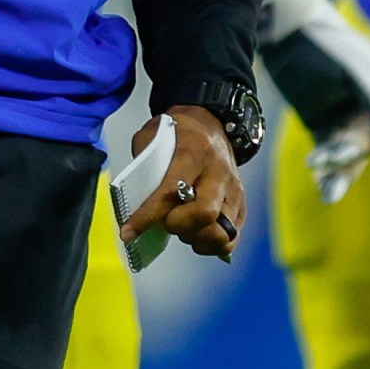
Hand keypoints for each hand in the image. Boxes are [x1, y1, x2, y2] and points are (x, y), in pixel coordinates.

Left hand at [118, 107, 243, 261]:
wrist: (212, 125)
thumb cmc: (179, 133)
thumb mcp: (153, 136)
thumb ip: (143, 166)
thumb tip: (132, 202)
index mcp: (194, 152)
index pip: (171, 190)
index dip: (148, 216)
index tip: (128, 232)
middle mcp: (219, 173)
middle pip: (204, 213)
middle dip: (179, 225)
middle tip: (166, 221)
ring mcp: (233, 191)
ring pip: (221, 232)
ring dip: (196, 238)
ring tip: (182, 227)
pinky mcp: (241, 205)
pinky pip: (230, 238)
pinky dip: (210, 243)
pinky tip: (196, 233)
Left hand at [259, 0, 369, 203]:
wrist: (284, 29)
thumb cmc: (323, 41)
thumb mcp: (354, 66)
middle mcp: (369, 105)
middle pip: (367, 139)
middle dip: (349, 155)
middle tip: (323, 161)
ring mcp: (346, 116)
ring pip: (349, 152)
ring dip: (340, 171)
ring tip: (329, 193)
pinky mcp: (324, 126)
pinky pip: (330, 152)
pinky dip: (328, 167)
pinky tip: (324, 185)